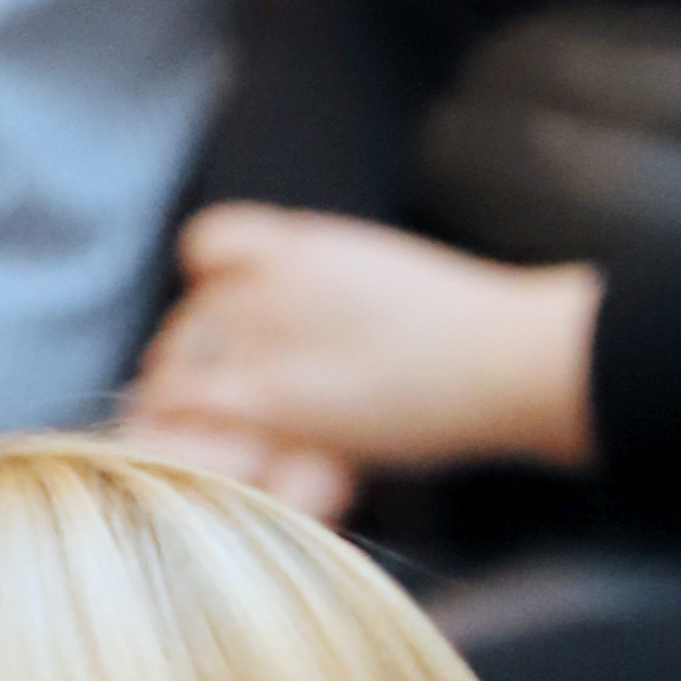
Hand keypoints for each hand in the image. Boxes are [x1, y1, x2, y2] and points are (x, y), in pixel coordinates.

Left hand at [125, 208, 602, 511]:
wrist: (503, 358)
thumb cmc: (469, 333)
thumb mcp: (381, 276)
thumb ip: (325, 287)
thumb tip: (305, 320)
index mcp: (300, 244)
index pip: (210, 242)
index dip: (214, 278)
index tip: (230, 309)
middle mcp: (268, 280)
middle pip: (195, 311)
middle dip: (200, 349)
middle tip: (223, 389)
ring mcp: (261, 335)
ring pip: (177, 352)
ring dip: (183, 385)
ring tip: (207, 422)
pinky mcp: (264, 395)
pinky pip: (181, 397)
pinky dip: (178, 417)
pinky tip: (197, 438)